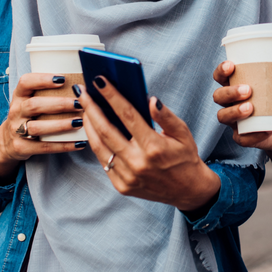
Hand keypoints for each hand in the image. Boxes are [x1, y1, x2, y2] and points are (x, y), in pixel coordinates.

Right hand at [0, 73, 84, 180]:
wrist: (8, 141)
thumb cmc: (28, 115)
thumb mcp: (29, 100)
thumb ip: (47, 92)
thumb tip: (79, 86)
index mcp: (19, 96)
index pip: (25, 82)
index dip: (42, 79)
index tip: (63, 79)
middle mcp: (16, 111)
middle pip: (34, 105)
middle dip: (59, 104)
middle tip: (79, 103)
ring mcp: (17, 130)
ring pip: (38, 127)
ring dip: (61, 125)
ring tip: (80, 122)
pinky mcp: (22, 147)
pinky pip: (44, 147)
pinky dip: (63, 146)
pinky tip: (79, 143)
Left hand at [77, 77, 220, 213]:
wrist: (188, 191)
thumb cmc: (185, 158)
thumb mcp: (183, 133)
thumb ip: (165, 116)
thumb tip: (150, 100)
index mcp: (154, 147)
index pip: (127, 115)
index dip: (111, 96)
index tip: (99, 81)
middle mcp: (138, 163)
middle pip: (106, 130)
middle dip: (91, 108)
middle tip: (83, 93)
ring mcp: (127, 177)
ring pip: (99, 146)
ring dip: (89, 125)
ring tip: (85, 109)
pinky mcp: (121, 186)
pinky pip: (103, 161)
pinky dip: (97, 143)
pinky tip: (94, 130)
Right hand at [212, 60, 271, 152]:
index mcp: (234, 86)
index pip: (220, 76)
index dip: (221, 70)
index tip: (231, 65)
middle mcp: (229, 103)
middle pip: (218, 96)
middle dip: (230, 92)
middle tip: (248, 89)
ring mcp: (233, 121)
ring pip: (223, 116)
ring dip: (234, 111)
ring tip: (251, 107)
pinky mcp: (241, 137)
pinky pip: (241, 139)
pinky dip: (253, 135)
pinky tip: (266, 130)